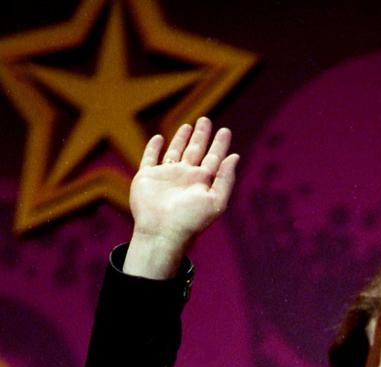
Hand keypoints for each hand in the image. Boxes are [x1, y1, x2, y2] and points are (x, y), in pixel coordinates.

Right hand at [124, 117, 238, 277]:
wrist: (162, 232)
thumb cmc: (190, 220)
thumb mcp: (215, 201)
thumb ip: (225, 179)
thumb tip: (234, 157)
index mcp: (202, 183)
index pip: (213, 159)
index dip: (220, 145)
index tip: (225, 131)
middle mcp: (185, 178)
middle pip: (195, 151)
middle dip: (202, 136)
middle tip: (206, 120)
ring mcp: (166, 176)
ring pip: (175, 152)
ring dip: (181, 138)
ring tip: (189, 125)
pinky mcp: (146, 177)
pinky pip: (150, 158)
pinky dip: (153, 148)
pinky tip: (159, 138)